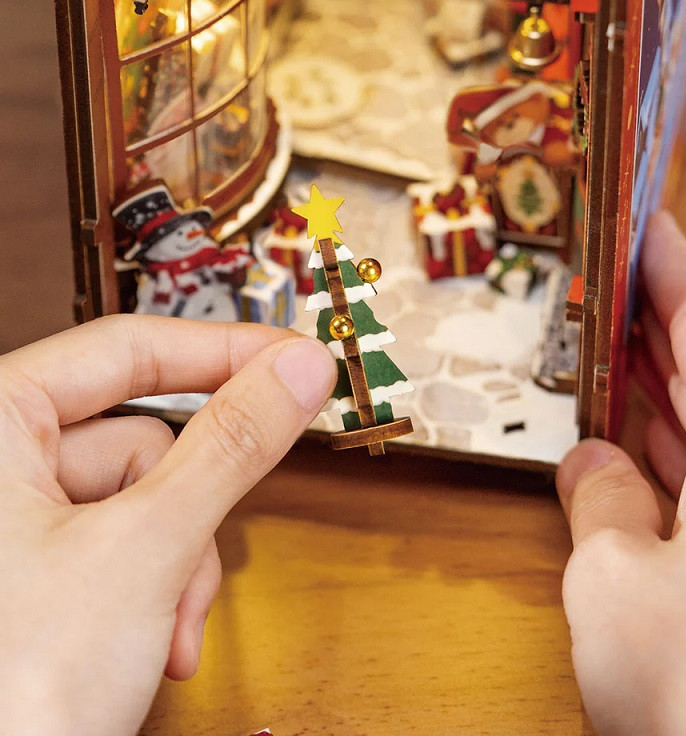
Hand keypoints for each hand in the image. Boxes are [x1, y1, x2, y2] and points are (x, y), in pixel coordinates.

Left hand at [0, 316, 334, 735]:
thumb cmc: (7, 698)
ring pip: (144, 502)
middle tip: (209, 544)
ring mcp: (14, 522)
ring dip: (177, 565)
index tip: (292, 360)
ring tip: (165, 629)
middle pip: (143, 438)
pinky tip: (150, 644)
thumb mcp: (143, 549)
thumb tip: (296, 372)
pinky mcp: (37, 568)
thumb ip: (230, 446)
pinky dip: (155, 590)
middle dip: (191, 511)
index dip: (223, 350)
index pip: (130, 349)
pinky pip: (127, 544)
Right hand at [557, 212, 685, 734]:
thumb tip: (593, 467)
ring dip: (664, 398)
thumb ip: (599, 508)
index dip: (670, 268)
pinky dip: (682, 465)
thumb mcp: (616, 587)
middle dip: (658, 330)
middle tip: (610, 293)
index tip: (649, 225)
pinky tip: (643, 460)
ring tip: (612, 363)